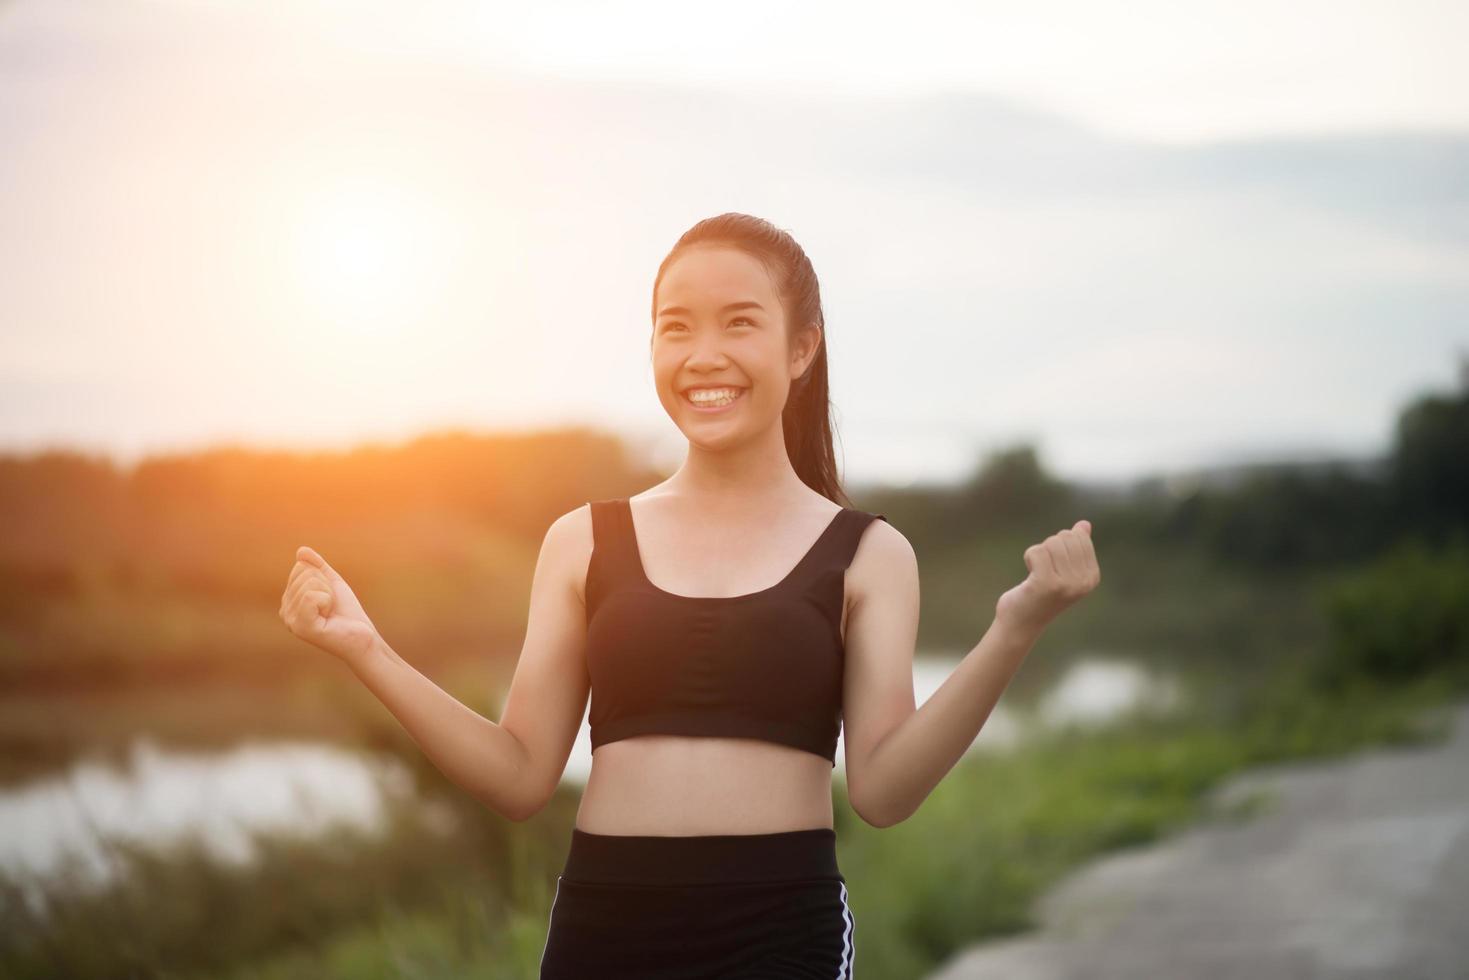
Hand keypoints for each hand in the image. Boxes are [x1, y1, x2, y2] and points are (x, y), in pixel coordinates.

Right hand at [279, 546, 380, 665]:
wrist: (363, 637)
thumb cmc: (347, 612)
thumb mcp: (332, 583)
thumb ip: (317, 566)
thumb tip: (301, 550)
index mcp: (288, 601)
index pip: (301, 567)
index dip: (323, 578)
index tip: (329, 597)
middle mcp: (284, 612)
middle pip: (305, 573)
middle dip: (326, 585)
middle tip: (332, 606)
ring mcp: (291, 621)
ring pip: (310, 583)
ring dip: (329, 595)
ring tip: (331, 612)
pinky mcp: (302, 628)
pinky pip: (312, 596)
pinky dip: (328, 601)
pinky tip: (329, 616)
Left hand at [995, 520, 1099, 637]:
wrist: (1020, 624)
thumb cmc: (1039, 595)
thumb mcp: (1061, 569)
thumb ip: (1075, 547)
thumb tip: (1084, 524)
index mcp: (1092, 576)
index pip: (1078, 536)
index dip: (1059, 545)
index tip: (1054, 566)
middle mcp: (1084, 582)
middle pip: (1065, 537)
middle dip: (1048, 547)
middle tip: (1043, 570)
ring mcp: (1067, 584)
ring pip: (1051, 543)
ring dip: (1037, 554)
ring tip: (1036, 574)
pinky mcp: (1047, 584)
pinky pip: (1037, 551)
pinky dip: (1029, 557)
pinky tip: (1030, 575)